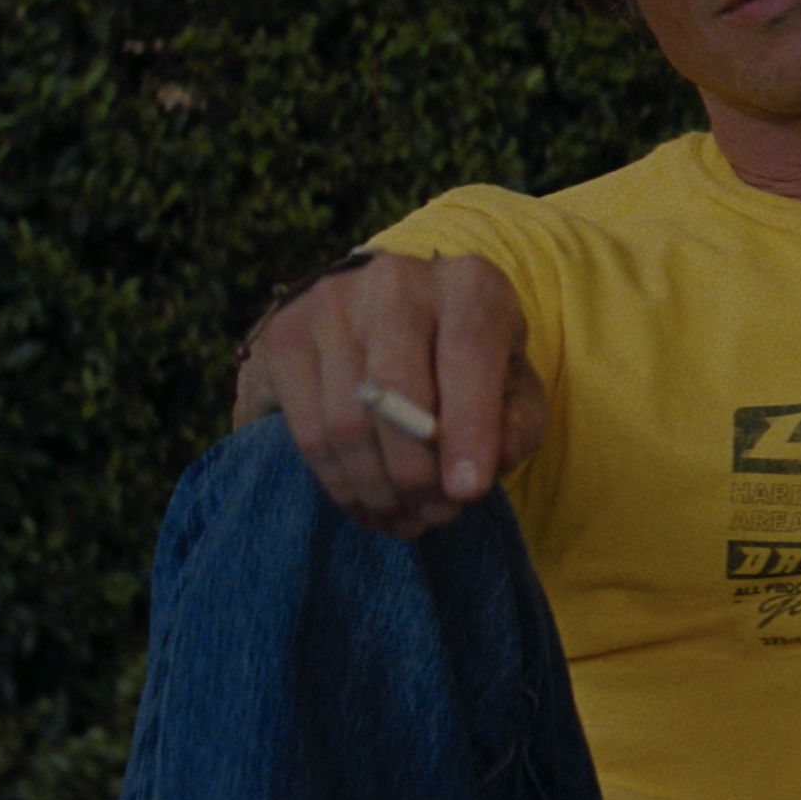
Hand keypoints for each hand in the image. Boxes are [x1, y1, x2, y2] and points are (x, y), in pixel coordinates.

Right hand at [231, 252, 545, 537]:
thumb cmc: (469, 366)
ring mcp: (331, 303)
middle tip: (438, 517)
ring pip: (346, 422)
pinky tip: (368, 504)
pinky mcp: (284, 336)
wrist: (393, 324)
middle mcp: (395, 281)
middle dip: (418, 474)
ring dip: (379, 489)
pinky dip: (340, 484)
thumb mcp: (514, 389)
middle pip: (395, 392)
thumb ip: (516, 425)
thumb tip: (484, 466)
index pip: (467, 351)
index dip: (468, 428)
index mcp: (468, 284)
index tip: (469, 492)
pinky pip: (308, 432)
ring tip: (408, 518)